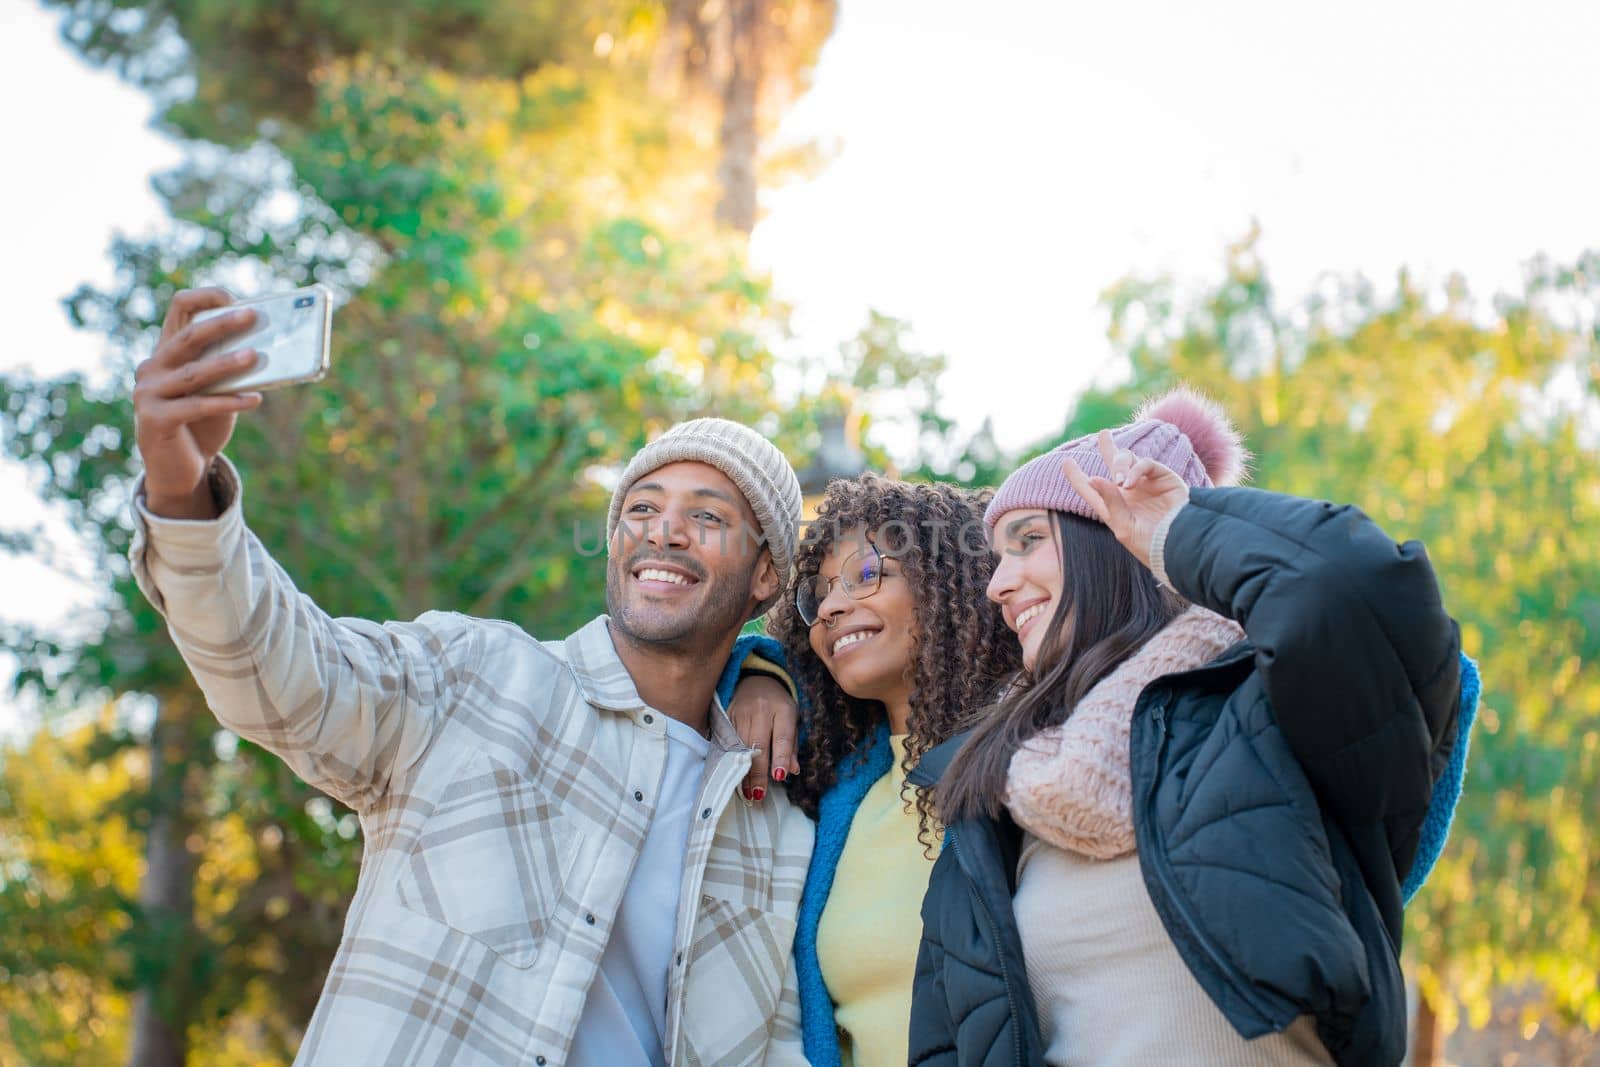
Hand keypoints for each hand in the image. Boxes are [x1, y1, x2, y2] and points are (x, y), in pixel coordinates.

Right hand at [133, 288, 264, 518]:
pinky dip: (229, 402)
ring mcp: (148, 393)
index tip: (234, 297)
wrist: (178, 470)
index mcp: (166, 352)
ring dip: (227, 364)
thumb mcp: (217, 390)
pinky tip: (255, 399)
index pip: (179, 310)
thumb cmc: (202, 423)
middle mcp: (151, 368)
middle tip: (253, 316)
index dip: (204, 298)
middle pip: (187, 337)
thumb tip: (269, 350)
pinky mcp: (155, 420)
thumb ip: (229, 370)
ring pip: (193, 373)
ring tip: (257, 356)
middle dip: (222, 325)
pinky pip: (198, 406)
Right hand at [729, 674, 799, 803]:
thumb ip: (792, 745)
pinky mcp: (727, 715)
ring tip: (745, 791)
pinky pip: (728, 740)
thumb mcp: (792, 719)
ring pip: (740, 745)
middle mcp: (761, 709)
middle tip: (758, 794)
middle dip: (757, 771)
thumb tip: (792, 770)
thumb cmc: (778, 705)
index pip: (783, 736)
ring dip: (742, 770)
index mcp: (783, 709)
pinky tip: (732, 775)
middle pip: (758, 744)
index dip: (780, 757)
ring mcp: (741, 711)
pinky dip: (730, 759)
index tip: (778, 777)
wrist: (756, 679)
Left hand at [1062, 429, 1189, 570]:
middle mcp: (1129, 492)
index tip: (1066, 462)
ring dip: (1119, 465)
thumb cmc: (1150, 545)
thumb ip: (1109, 502)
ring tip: (1120, 483)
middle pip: (1114, 462)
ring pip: (1127, 459)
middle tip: (1103, 435)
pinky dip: (1135, 469)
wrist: (1181, 545)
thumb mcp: (1124, 527)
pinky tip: (1129, 484)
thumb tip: (1093, 477)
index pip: (1091, 488)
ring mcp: (1146, 483)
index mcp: (1114, 507)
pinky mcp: (1163, 477)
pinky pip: (1145, 463)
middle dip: (1108, 446)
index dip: (1077, 476)